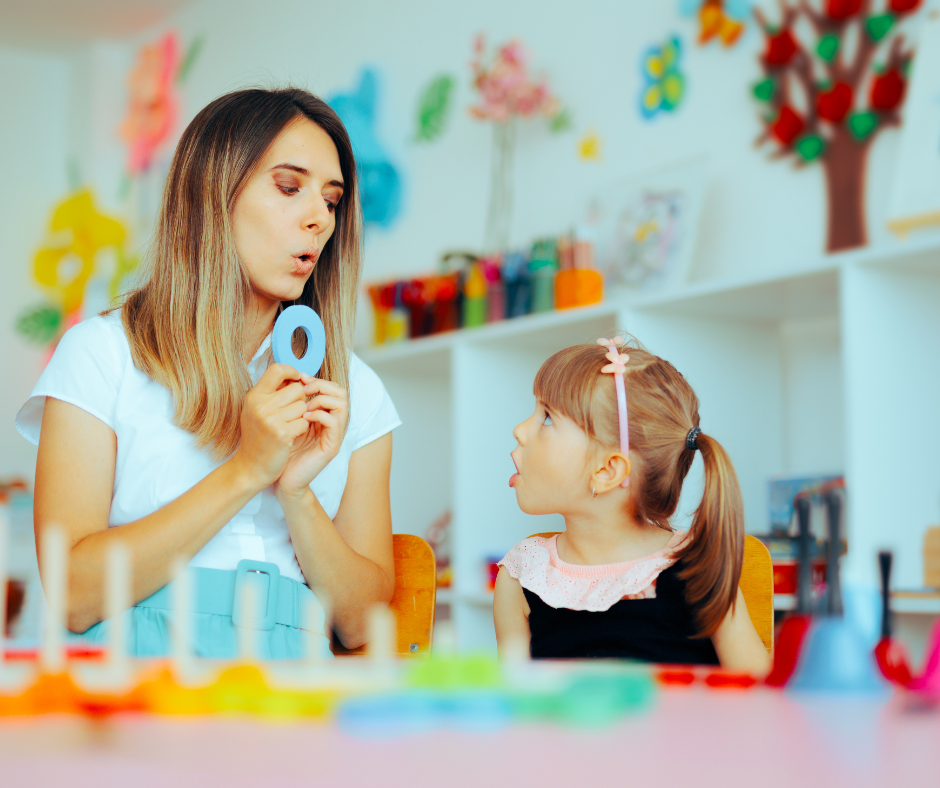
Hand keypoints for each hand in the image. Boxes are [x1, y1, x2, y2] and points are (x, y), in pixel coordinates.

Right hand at [232, 364, 316, 488]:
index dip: (292, 371)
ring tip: (290, 425)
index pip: (277, 369)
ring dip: (302, 415)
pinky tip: (292, 435)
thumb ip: (272, 393)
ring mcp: (271, 419)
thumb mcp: (257, 410)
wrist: (250, 467)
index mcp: (254, 396)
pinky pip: (305, 421)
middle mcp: (260, 405)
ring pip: (303, 405)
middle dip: (300, 399)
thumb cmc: (257, 437)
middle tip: (292, 412)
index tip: (297, 379)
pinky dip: (302, 428)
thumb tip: (295, 376)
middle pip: (297, 389)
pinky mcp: (282, 434)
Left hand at [275, 378, 349, 500]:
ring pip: (342, 404)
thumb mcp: (284, 419)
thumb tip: (288, 378)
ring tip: (304, 405)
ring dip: (322, 399)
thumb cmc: (278, 448)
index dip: (317, 380)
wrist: (278, 476)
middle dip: (322, 385)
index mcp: (323, 415)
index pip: (332, 388)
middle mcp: (332, 423)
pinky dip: (320, 415)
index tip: (298, 378)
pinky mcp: (331, 446)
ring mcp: (333, 435)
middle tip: (303, 388)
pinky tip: (304, 417)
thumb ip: (291, 402)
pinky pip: (335, 422)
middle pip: (341, 392)